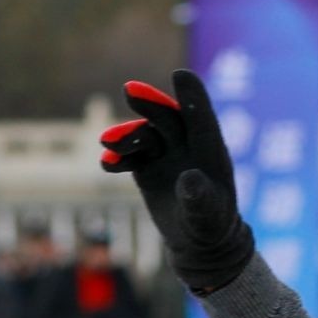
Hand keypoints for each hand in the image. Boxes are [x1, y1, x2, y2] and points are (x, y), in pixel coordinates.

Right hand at [97, 69, 254, 295]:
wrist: (198, 241)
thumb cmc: (210, 224)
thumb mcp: (208, 213)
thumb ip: (200, 196)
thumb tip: (188, 178)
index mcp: (210, 147)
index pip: (200, 115)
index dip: (191, 95)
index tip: (180, 75)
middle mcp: (186, 144)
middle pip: (166, 117)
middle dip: (149, 104)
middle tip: (130, 91)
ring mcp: (164, 154)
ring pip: (144, 136)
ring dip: (126, 135)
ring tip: (108, 142)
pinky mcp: (146, 167)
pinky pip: (130, 157)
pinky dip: (118, 158)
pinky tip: (106, 163)